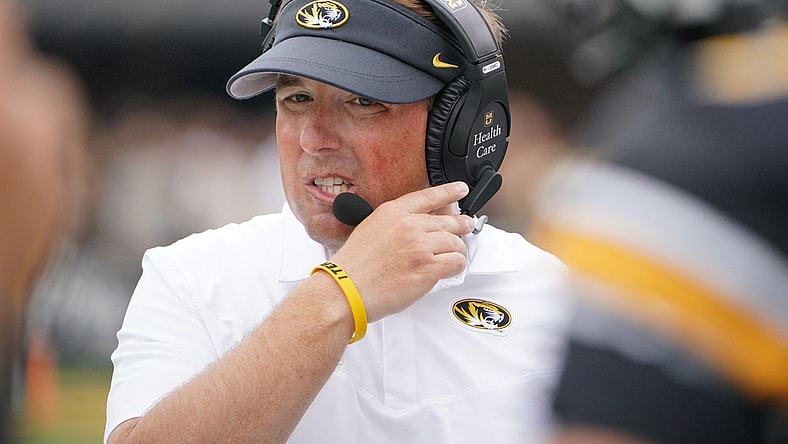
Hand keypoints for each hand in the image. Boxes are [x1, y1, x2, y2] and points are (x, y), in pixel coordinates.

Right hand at [329, 182, 474, 322]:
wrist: (345, 290)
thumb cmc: (352, 268)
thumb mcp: (369, 230)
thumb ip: (394, 225)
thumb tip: (416, 227)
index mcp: (392, 213)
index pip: (428, 196)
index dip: (448, 192)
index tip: (459, 189)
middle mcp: (408, 225)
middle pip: (447, 221)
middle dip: (461, 224)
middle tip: (466, 226)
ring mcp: (419, 246)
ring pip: (455, 242)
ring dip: (458, 250)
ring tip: (455, 256)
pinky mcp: (427, 267)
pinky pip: (456, 262)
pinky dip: (457, 266)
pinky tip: (451, 269)